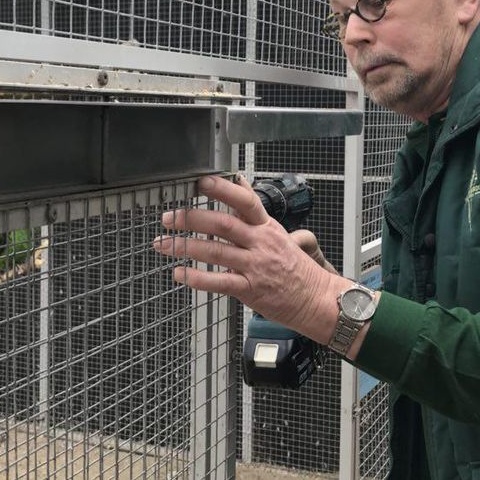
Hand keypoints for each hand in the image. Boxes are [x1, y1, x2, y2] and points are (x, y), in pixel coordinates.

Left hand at [152, 175, 334, 333]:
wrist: (315, 299)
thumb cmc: (295, 267)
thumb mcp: (277, 231)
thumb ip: (253, 209)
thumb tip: (239, 180)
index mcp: (266, 227)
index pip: (245, 201)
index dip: (222, 189)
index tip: (200, 182)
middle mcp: (260, 243)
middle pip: (224, 224)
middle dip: (192, 218)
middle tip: (169, 217)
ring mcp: (256, 266)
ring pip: (216, 251)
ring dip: (186, 246)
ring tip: (164, 244)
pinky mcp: (251, 290)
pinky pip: (220, 282)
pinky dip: (197, 278)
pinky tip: (180, 273)